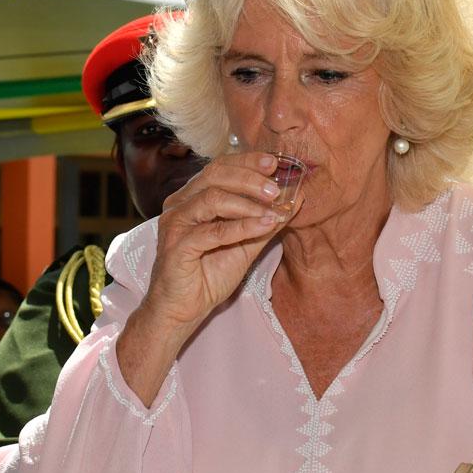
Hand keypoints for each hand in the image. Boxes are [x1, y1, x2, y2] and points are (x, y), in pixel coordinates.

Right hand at [142, 151, 286, 334]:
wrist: (184, 310)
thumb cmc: (209, 275)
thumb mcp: (246, 244)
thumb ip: (266, 220)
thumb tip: (296, 199)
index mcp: (193, 197)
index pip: (220, 167)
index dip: (247, 162)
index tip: (275, 163)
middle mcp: (180, 204)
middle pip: (215, 175)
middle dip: (250, 178)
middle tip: (276, 189)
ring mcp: (176, 223)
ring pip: (212, 199)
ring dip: (248, 203)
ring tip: (274, 211)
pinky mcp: (177, 246)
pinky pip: (212, 231)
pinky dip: (242, 227)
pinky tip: (264, 226)